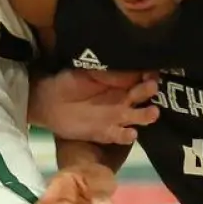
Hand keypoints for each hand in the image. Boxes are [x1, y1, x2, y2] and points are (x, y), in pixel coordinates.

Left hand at [30, 69, 159, 144]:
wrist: (50, 103)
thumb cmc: (69, 82)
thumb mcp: (85, 71)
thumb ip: (105, 72)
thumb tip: (127, 67)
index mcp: (121, 81)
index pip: (141, 76)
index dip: (148, 73)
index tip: (151, 72)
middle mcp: (124, 98)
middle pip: (144, 94)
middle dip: (150, 90)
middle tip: (152, 86)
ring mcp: (118, 117)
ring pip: (139, 117)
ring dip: (147, 115)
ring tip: (152, 112)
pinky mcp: (108, 133)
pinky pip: (122, 136)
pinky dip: (128, 135)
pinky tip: (131, 133)